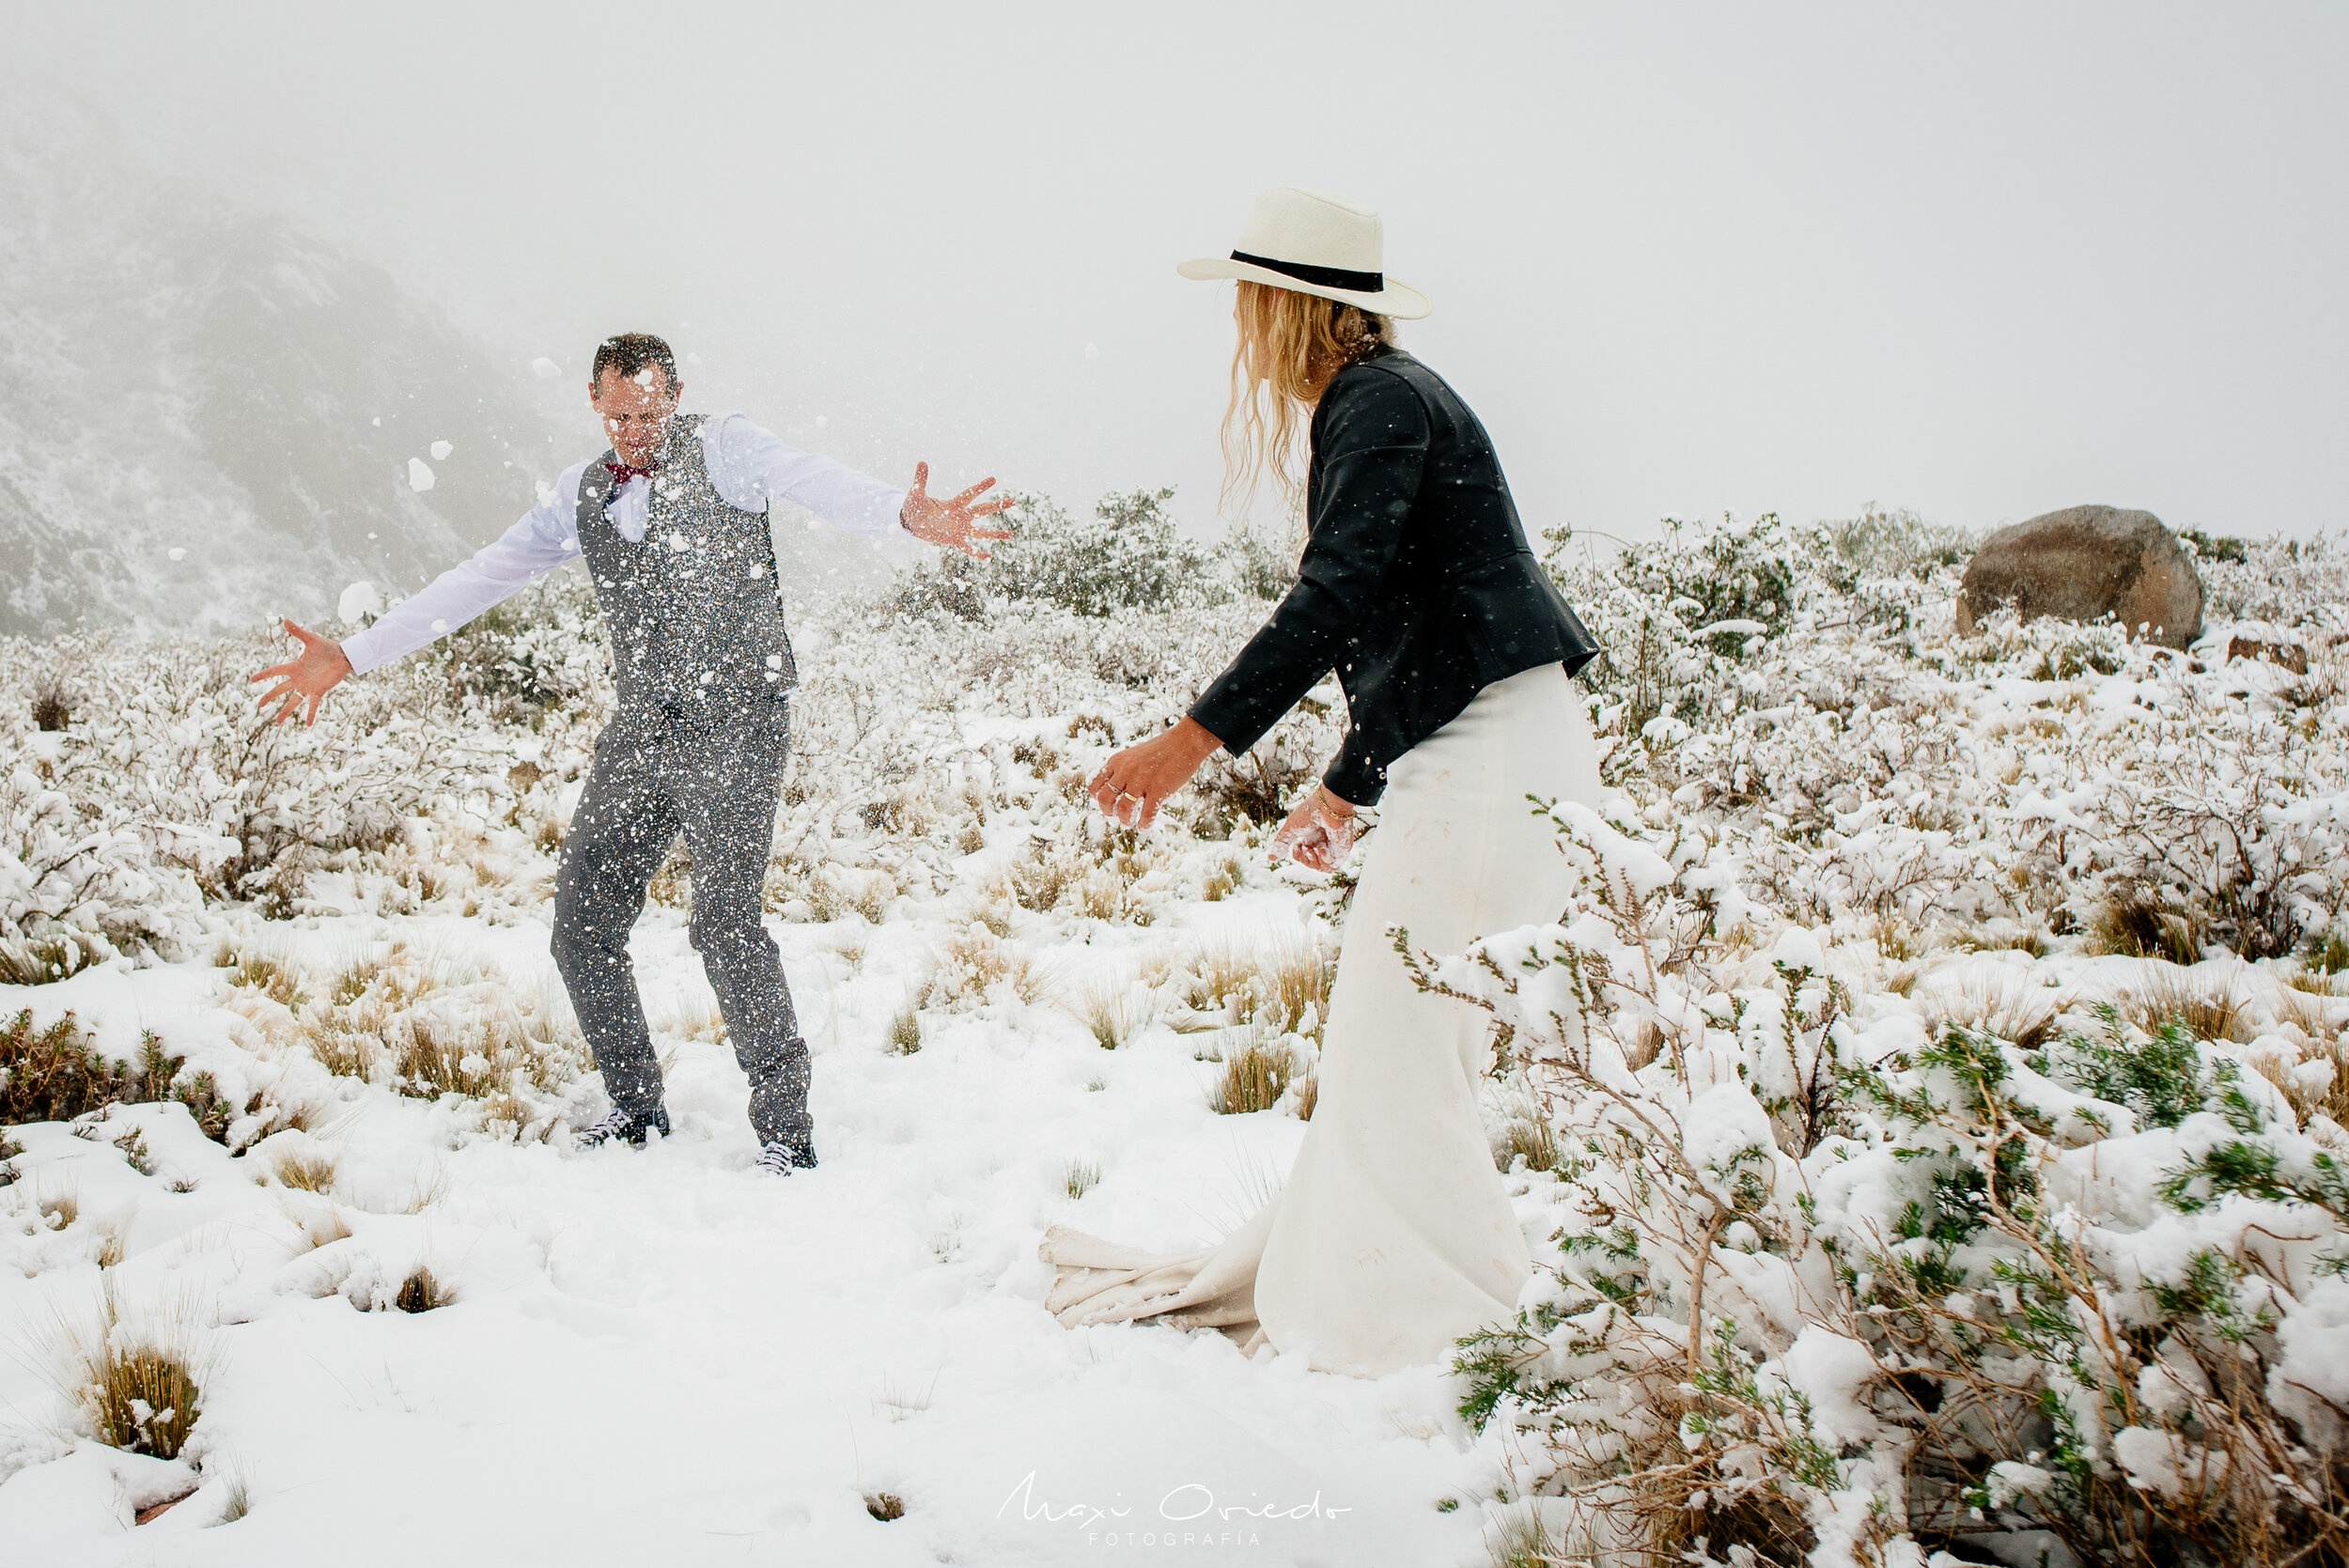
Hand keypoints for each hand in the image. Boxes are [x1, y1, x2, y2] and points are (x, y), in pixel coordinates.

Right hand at [249, 619, 352, 726]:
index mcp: (294, 666)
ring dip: (285, 711)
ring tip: (276, 722)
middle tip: (259, 705)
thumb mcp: (311, 639)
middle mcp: (298, 678)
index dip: (263, 675)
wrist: (344, 656)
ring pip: (293, 701)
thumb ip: (298, 632)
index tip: (251, 680)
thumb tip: (285, 620)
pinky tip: (308, 724)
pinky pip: (312, 705)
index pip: (275, 671)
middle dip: (269, 697)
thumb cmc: (328, 647)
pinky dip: (310, 714)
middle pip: (280, 689)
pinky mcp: (319, 691)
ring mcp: (308, 686)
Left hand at [900, 462, 1014, 558]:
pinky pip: (969, 548)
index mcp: (953, 504)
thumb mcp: (916, 493)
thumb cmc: (915, 506)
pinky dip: (978, 553)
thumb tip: (921, 462)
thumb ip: (921, 480)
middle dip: (997, 506)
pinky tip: (990, 557)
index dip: (981, 487)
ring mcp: (959, 529)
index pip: (970, 494)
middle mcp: (960, 516)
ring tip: (1011, 534)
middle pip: (982, 510)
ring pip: (981, 532)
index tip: (994, 479)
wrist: (913, 522)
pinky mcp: (954, 540)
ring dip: (995, 533)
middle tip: (1013, 500)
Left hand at [1087, 718, 1223, 828]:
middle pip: (1104, 799)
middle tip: (1117, 815)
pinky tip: (1145, 825)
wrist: (1185, 742)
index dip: (1098, 798)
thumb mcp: (1134, 756)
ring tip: (1131, 823)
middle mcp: (1126, 770)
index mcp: (1117, 761)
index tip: (1109, 802)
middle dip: (1108, 811)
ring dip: (1126, 820)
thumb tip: (1116, 793)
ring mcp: (1142, 780)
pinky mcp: (1159, 789)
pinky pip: (1146, 814)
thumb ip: (1123, 770)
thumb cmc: (1162, 751)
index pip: (1094, 785)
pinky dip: (1144, 824)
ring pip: (1123, 810)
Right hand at [1267, 786, 1359, 872]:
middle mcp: (1323, 844)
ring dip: (1312, 862)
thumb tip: (1270, 858)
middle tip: (1303, 847)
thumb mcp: (1291, 828)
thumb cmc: (1311, 812)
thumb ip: (1281, 843)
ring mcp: (1333, 848)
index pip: (1304, 856)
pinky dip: (1323, 861)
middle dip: (1303, 860)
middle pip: (1311, 864)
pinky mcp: (1341, 851)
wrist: (1329, 806)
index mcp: (1313, 837)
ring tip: (1311, 849)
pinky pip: (1332, 867)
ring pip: (1321, 868)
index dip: (1297, 855)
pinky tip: (1320, 848)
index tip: (1296, 845)